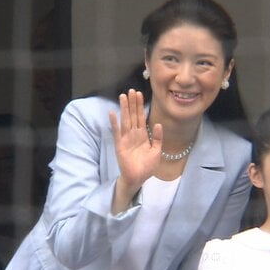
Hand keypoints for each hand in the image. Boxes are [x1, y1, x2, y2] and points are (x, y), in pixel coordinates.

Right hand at [108, 89, 161, 211]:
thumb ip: (157, 138)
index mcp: (143, 135)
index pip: (141, 117)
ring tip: (123, 96)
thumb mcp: (157, 151)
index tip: (139, 94)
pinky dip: (114, 123)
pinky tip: (112, 113)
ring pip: (125, 120)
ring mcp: (126, 139)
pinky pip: (117, 132)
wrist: (139, 178)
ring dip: (124, 109)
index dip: (140, 106)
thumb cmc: (147, 166)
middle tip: (131, 90)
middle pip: (133, 115)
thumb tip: (157, 124)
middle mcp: (133, 134)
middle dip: (132, 103)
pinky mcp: (120, 145)